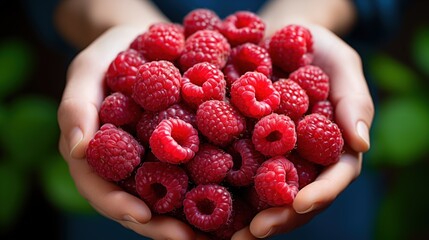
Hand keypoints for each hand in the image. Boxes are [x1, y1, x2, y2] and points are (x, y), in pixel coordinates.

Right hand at [57, 25, 205, 239]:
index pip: (101, 189)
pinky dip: (211, 188)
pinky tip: (233, 200)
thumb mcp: (87, 70)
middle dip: (162, 226)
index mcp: (98, 154)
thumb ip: (76, 107)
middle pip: (139, 204)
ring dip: (190, 219)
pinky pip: (196, 171)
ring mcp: (156, 160)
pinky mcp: (185, 148)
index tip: (143, 215)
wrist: (146, 41)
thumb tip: (76, 149)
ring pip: (170, 196)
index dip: (118, 206)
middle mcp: (128, 165)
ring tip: (217, 234)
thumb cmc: (110, 55)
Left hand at [232, 24, 373, 238]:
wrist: (278, 36)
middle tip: (255, 233)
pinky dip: (224, 188)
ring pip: (265, 193)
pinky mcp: (244, 145)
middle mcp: (302, 157)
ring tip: (228, 235)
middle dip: (279, 217)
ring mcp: (272, 154)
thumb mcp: (341, 66)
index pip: (333, 177)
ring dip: (249, 216)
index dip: (319, 194)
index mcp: (331, 146)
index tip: (299, 203)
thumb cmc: (316, 50)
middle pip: (296, 196)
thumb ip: (353, 101)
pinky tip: (204, 201)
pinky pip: (237, 169)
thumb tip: (363, 143)